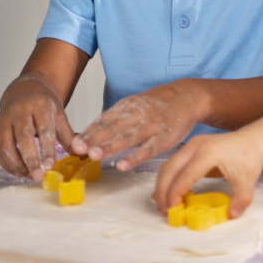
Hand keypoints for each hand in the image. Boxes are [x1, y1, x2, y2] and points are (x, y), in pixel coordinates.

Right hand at [0, 73, 74, 179]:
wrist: (24, 89)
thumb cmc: (43, 104)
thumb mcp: (59, 115)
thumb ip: (67, 135)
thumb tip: (80, 153)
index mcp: (40, 105)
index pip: (44, 129)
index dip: (47, 150)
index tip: (50, 166)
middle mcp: (20, 110)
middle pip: (23, 137)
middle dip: (30, 159)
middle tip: (38, 176)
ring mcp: (4, 118)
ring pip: (6, 144)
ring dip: (16, 164)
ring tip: (28, 175)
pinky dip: (4, 162)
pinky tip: (16, 170)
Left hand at [71, 80, 207, 170]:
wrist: (188, 97)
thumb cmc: (159, 105)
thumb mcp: (136, 105)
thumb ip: (116, 119)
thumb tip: (91, 135)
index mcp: (128, 106)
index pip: (104, 120)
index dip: (89, 132)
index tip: (73, 143)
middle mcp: (137, 114)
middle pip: (113, 127)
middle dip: (94, 138)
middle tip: (78, 148)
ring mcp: (152, 126)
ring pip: (128, 137)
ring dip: (110, 146)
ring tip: (95, 156)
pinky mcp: (165, 137)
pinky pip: (148, 149)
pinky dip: (135, 157)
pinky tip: (123, 165)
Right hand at [152, 131, 262, 218]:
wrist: (252, 139)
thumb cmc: (249, 157)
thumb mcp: (248, 181)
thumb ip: (241, 199)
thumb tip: (231, 215)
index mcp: (209, 152)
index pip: (185, 175)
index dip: (176, 193)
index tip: (173, 210)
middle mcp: (196, 146)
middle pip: (169, 169)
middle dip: (163, 191)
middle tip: (163, 210)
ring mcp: (191, 145)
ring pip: (168, 166)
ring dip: (163, 185)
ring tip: (164, 205)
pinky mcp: (190, 148)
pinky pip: (173, 164)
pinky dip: (168, 179)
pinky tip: (168, 193)